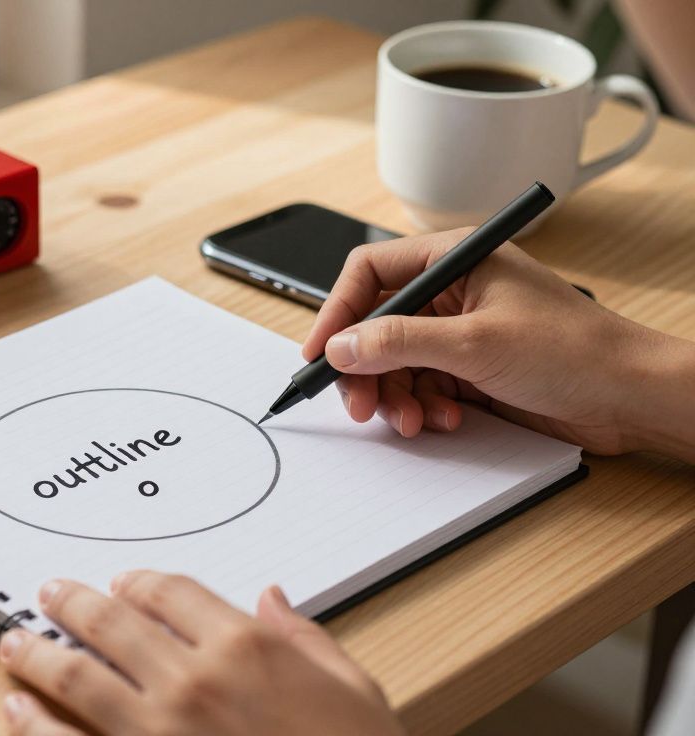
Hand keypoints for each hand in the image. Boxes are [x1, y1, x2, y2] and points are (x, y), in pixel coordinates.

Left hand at [0, 573, 403, 735]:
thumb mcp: (351, 687)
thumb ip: (304, 637)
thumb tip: (273, 597)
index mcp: (247, 647)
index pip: (171, 592)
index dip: (137, 582)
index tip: (120, 582)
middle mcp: (194, 680)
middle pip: (111, 622)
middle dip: (71, 603)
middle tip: (48, 593)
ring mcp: (159, 730)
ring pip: (77, 675)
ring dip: (37, 653)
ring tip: (13, 641)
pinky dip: (33, 723)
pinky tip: (16, 709)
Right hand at [302, 228, 694, 457]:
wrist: (631, 397)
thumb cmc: (577, 351)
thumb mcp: (476, 344)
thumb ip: (399, 342)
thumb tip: (342, 346)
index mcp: (454, 259)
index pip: (369, 273)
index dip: (337, 312)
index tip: (320, 352)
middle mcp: (452, 291)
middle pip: (374, 326)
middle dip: (365, 369)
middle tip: (361, 406)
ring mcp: (459, 331)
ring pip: (393, 363)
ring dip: (396, 396)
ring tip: (415, 420)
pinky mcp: (468, 368)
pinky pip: (419, 386)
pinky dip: (422, 407)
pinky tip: (446, 419)